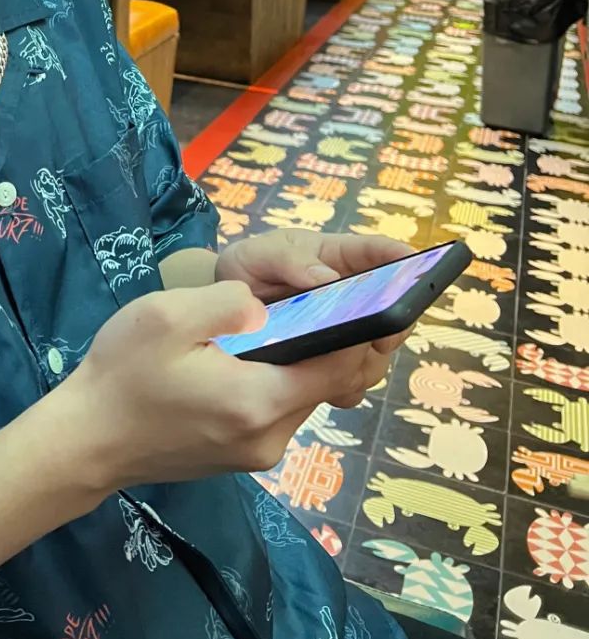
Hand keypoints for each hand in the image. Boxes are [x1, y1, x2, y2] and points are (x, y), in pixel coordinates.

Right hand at [55, 281, 392, 491]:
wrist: (84, 440)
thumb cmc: (123, 374)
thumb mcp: (167, 317)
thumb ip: (227, 304)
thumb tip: (268, 305)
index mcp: (258, 400)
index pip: (340, 367)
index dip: (363, 329)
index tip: (375, 293)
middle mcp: (270, 436)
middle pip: (330, 384)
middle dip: (342, 341)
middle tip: (342, 294)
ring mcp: (256, 452)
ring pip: (306, 397)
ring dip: (312, 360)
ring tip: (298, 315)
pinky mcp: (240, 456)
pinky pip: (281, 410)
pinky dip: (286, 378)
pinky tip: (262, 349)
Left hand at [216, 229, 416, 394]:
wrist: (225, 312)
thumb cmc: (249, 270)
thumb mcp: (259, 255)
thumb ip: (290, 261)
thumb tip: (327, 278)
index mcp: (338, 259)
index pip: (379, 252)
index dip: (402, 259)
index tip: (414, 266)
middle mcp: (353, 296)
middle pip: (392, 312)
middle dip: (392, 325)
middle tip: (378, 336)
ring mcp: (348, 332)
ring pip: (378, 352)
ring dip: (365, 361)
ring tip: (338, 364)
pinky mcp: (334, 365)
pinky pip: (353, 382)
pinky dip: (344, 386)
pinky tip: (322, 385)